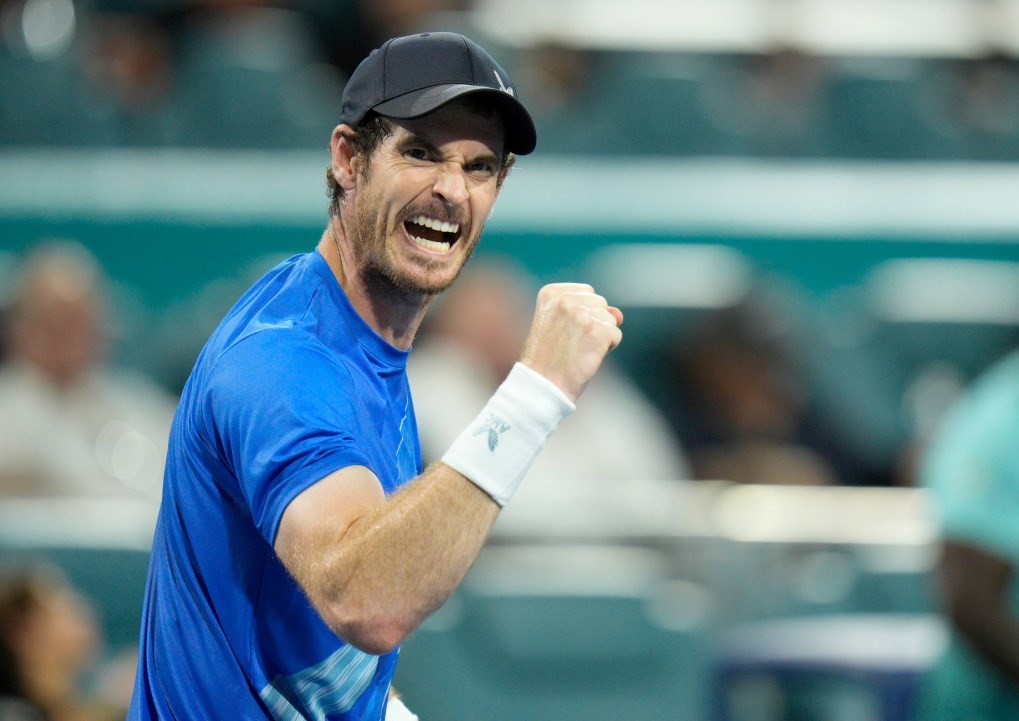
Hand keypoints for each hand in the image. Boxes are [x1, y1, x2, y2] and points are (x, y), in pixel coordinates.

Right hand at [519, 283, 622, 402]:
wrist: (542, 384)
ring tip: (577, 349)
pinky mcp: (598, 330)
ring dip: (600, 336)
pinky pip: (615, 335)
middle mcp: (566, 299)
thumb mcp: (560, 325)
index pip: (587, 292)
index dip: (582, 314)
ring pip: (610, 319)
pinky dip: (606, 348)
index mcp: (551, 292)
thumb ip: (589, 311)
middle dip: (593, 322)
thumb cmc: (549, 357)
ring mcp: (583, 314)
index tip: (562, 330)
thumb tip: (618, 314)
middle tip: (571, 342)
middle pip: (600, 303)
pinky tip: (587, 355)